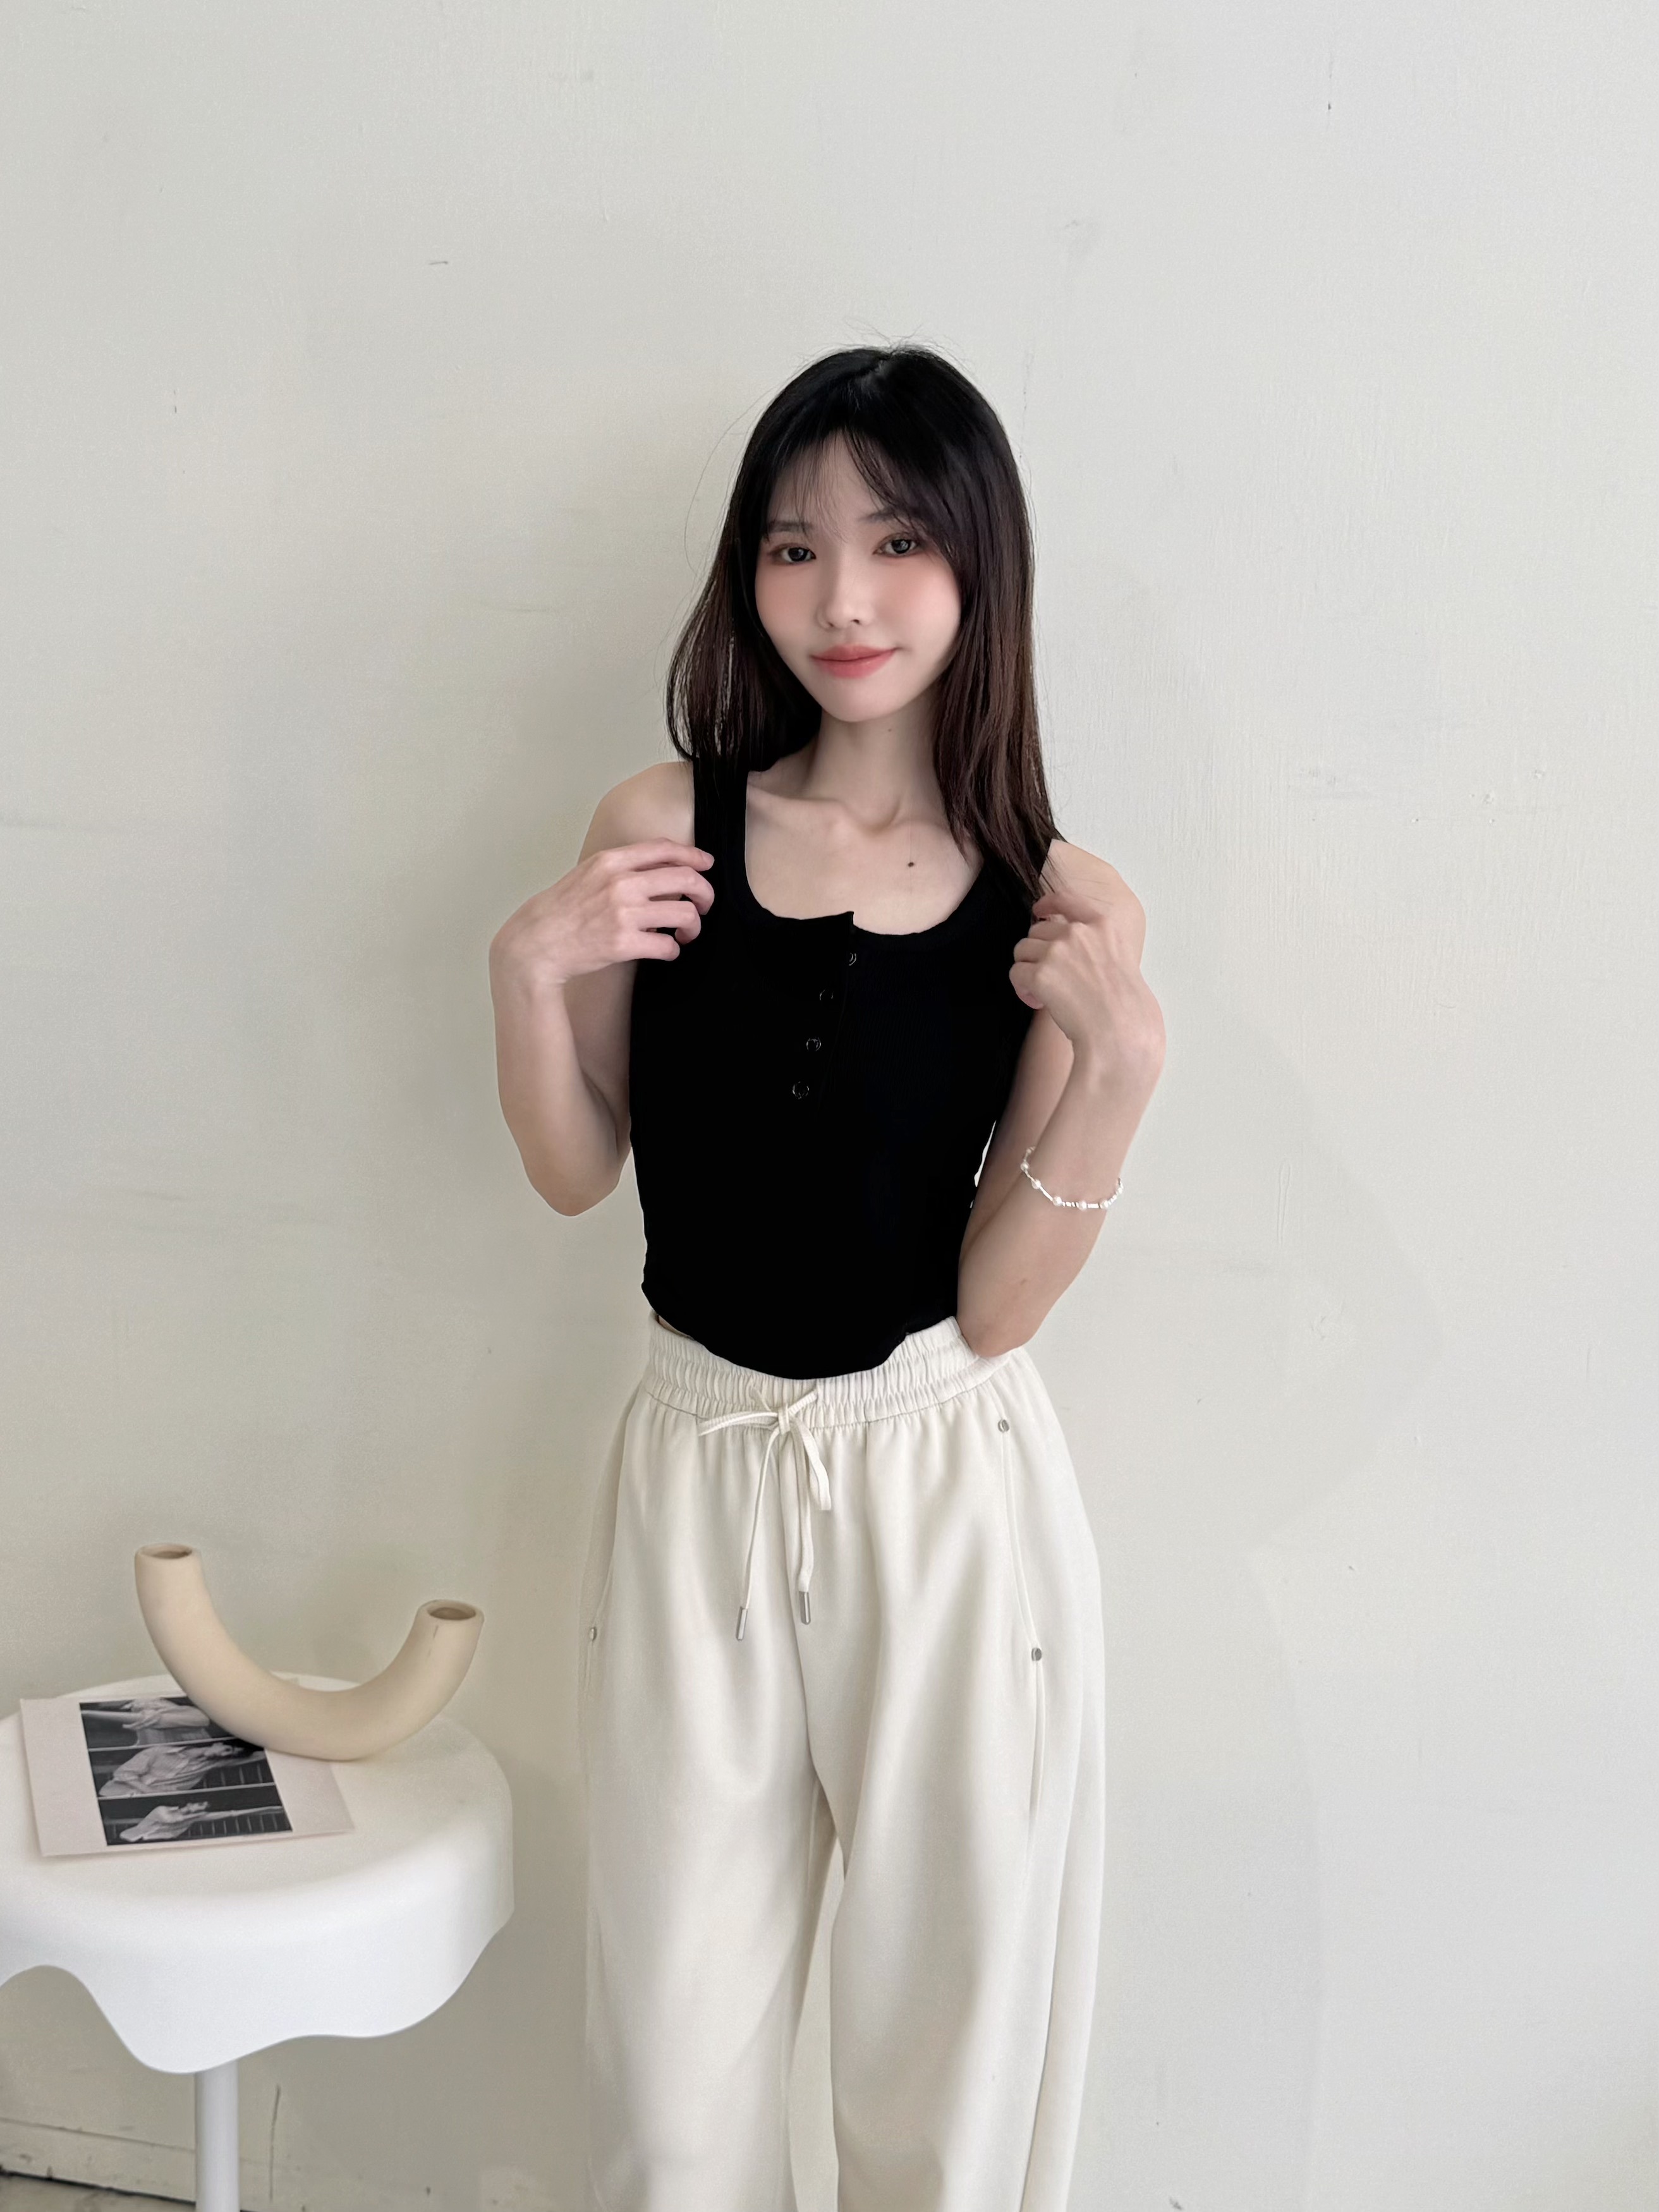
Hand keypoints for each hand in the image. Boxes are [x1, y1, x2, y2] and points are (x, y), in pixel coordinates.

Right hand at [489, 840, 713, 992]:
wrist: (536, 942)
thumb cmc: (561, 910)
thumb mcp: (588, 874)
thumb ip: (622, 868)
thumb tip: (661, 870)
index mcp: (611, 861)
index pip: (665, 849)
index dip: (694, 856)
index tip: (706, 865)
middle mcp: (620, 883)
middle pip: (685, 879)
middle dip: (704, 893)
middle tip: (704, 905)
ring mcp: (622, 913)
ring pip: (684, 914)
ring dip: (693, 926)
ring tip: (686, 933)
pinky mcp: (623, 944)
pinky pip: (668, 946)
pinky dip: (674, 950)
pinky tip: (666, 950)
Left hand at [1011, 874, 1165, 1089]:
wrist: (1121, 1033)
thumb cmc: (1127, 1008)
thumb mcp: (1122, 961)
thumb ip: (1096, 947)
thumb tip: (1065, 949)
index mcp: (1103, 926)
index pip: (1066, 900)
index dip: (1047, 904)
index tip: (1038, 911)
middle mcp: (1078, 932)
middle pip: (1037, 931)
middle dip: (1038, 953)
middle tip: (1050, 979)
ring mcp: (1057, 952)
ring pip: (1022, 950)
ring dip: (1028, 970)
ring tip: (1044, 994)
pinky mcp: (1040, 975)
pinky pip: (1016, 974)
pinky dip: (1022, 990)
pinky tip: (1038, 1003)